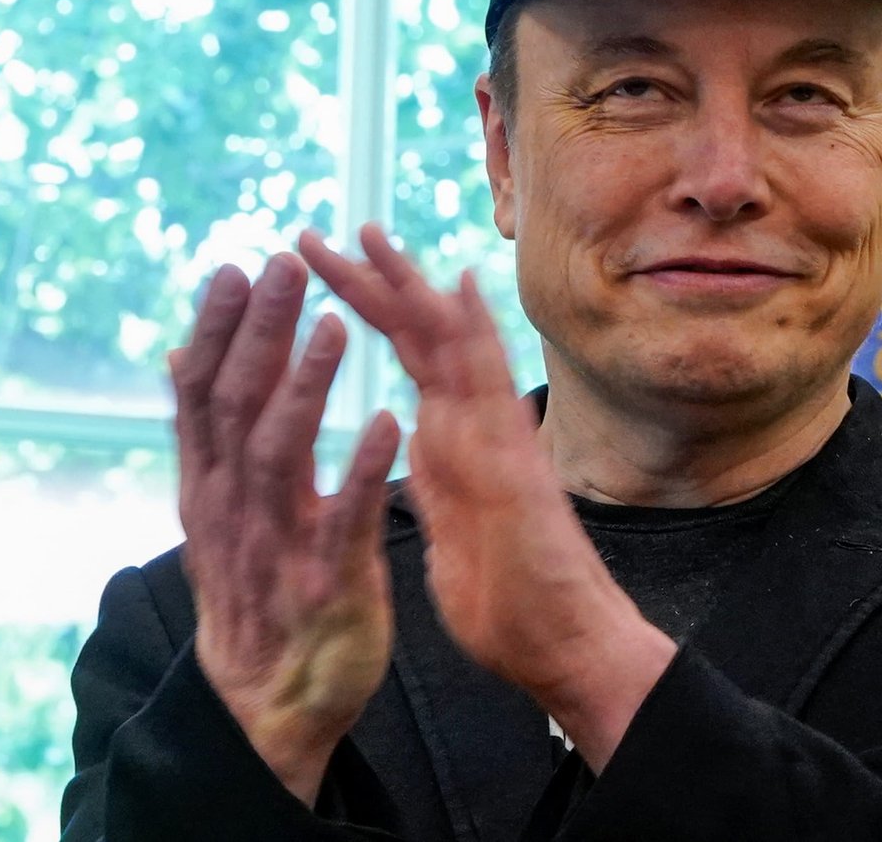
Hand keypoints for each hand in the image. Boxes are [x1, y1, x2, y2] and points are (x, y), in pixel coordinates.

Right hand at [171, 253, 400, 805]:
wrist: (266, 704)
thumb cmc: (254, 589)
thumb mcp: (216, 510)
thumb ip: (207, 436)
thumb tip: (184, 356)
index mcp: (214, 485)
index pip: (208, 392)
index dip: (221, 329)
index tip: (237, 267)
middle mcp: (235, 507)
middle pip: (238, 405)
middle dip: (260, 333)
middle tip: (281, 266)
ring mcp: (278, 542)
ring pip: (282, 452)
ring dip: (306, 386)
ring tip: (334, 326)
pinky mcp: (327, 579)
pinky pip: (344, 518)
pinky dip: (363, 469)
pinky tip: (388, 421)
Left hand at [301, 225, 675, 770]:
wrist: (567, 648)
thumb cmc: (513, 602)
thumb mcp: (450, 534)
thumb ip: (437, 484)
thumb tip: (417, 446)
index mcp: (452, 443)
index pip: (405, 359)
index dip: (363, 312)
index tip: (317, 273)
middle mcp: (475, 427)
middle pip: (419, 336)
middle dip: (368, 283)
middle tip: (315, 234)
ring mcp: (498, 438)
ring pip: (451, 344)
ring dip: (409, 287)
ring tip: (368, 235)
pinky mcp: (514, 463)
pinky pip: (491, 390)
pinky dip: (476, 334)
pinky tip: (459, 287)